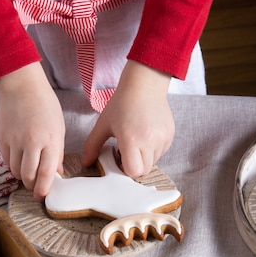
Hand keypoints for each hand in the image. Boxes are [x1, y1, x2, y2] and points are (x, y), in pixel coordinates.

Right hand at [0, 63, 64, 199]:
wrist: (21, 87)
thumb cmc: (44, 105)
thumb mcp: (58, 127)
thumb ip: (57, 151)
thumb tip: (57, 172)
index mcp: (50, 139)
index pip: (47, 172)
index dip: (44, 188)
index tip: (42, 195)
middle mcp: (32, 142)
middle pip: (28, 175)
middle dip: (31, 185)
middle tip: (34, 187)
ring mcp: (14, 140)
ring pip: (15, 170)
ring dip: (21, 175)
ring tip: (27, 172)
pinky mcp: (2, 138)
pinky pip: (6, 160)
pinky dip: (12, 164)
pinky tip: (18, 159)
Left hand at [82, 61, 174, 176]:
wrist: (144, 85)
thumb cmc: (122, 103)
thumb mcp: (103, 124)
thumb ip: (92, 146)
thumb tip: (85, 162)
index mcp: (131, 140)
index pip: (134, 171)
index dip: (125, 169)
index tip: (119, 159)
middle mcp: (150, 141)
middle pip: (144, 170)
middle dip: (134, 165)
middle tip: (126, 150)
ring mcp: (162, 138)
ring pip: (153, 162)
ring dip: (144, 157)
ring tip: (135, 140)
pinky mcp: (170, 135)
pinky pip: (161, 152)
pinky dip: (153, 149)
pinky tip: (145, 135)